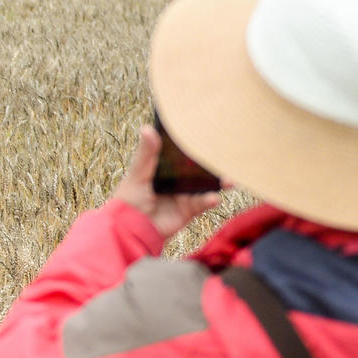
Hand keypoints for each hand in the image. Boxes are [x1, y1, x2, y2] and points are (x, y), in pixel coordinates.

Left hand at [110, 124, 228, 240]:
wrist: (131, 230)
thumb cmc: (128, 201)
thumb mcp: (137, 174)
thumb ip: (146, 154)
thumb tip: (147, 128)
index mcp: (161, 169)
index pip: (179, 154)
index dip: (192, 146)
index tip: (208, 134)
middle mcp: (174, 180)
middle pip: (196, 169)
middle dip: (211, 164)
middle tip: (227, 155)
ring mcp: (182, 195)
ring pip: (204, 185)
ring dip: (217, 182)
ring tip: (229, 179)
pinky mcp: (187, 210)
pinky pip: (202, 203)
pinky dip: (209, 200)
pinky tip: (213, 197)